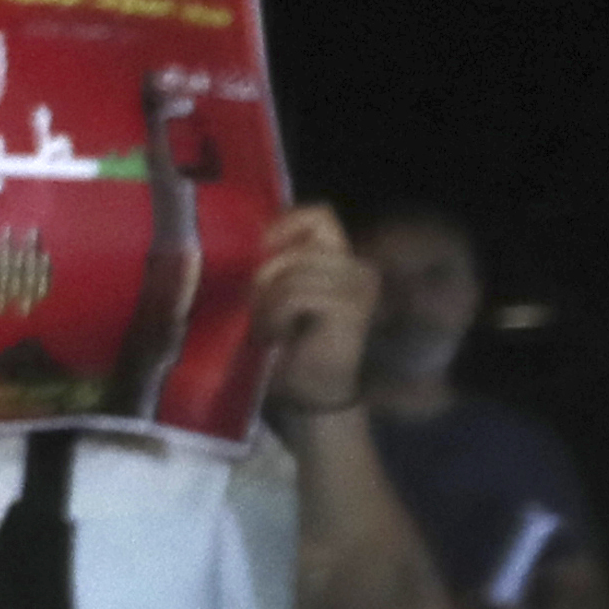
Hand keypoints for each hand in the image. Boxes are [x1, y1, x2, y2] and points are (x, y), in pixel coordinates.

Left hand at [254, 201, 377, 418]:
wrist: (311, 393)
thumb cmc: (290, 343)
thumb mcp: (280, 292)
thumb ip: (278, 262)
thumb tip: (249, 236)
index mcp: (343, 258)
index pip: (319, 215)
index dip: (284, 224)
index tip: (259, 248)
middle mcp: (359, 268)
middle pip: (300, 247)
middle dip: (266, 275)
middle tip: (257, 309)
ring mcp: (359, 288)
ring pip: (293, 272)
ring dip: (267, 301)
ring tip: (265, 327)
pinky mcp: (350, 309)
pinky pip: (294, 295)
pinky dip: (274, 315)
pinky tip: (275, 336)